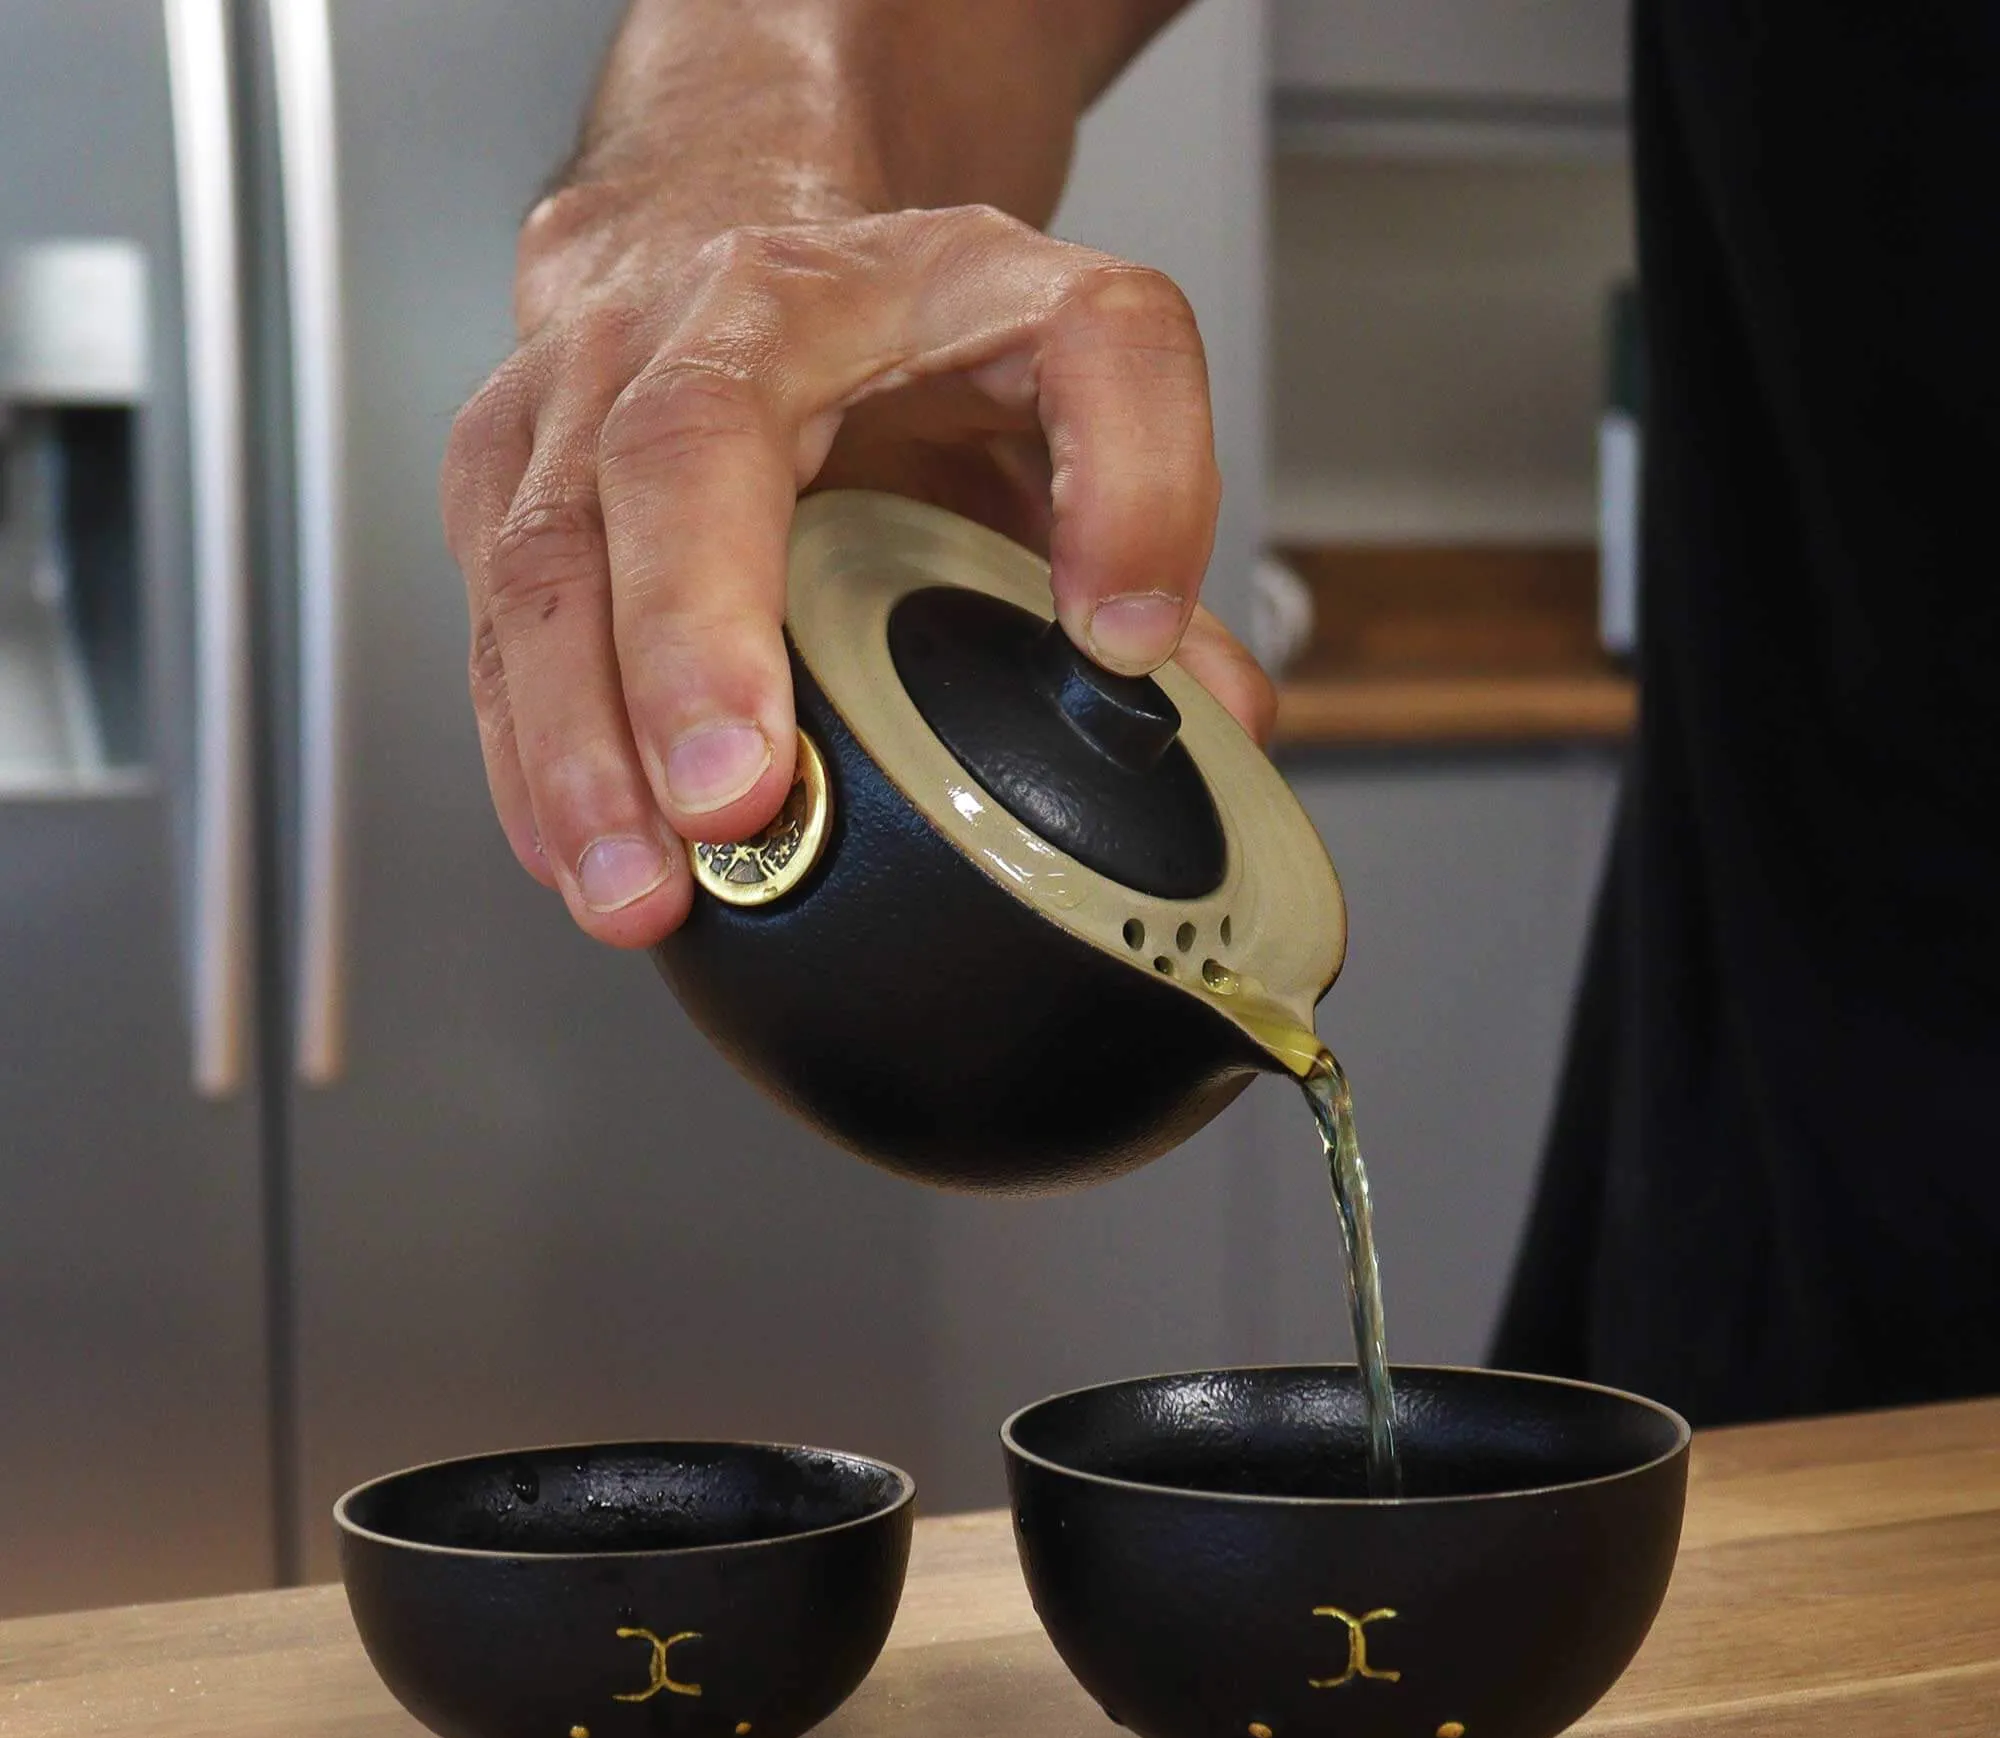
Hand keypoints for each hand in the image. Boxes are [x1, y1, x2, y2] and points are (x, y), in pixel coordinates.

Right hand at [441, 195, 1273, 947]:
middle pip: (677, 451)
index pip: (1005, 349)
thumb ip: (1151, 503)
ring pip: (547, 554)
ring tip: (637, 887)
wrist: (727, 232)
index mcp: (890, 284)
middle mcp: (710, 314)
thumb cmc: (895, 329)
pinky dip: (529, 750)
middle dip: (693, 641)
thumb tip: (1197, 695)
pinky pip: (497, 623)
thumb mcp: (1067, 362)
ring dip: (581, 737)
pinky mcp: (502, 473)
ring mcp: (577, 389)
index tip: (1104, 638)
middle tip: (735, 803)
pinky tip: (573, 852)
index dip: (1074, 481)